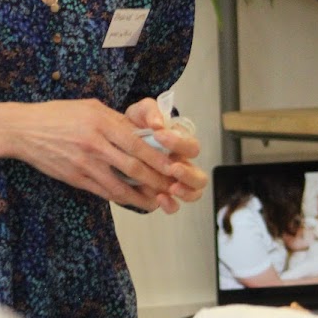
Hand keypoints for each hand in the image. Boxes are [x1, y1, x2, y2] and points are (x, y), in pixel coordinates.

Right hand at [10, 98, 182, 210]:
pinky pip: (103, 191)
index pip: (137, 143)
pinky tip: (132, 200)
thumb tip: (141, 133)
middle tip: (173, 188)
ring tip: (157, 202)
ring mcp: (84, 163)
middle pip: (133, 167)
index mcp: (101, 121)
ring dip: (141, 196)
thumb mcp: (90, 107)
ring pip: (119, 185)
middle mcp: (94, 143)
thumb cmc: (59, 115)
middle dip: (156, 180)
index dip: (158, 158)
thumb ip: (115, 120)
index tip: (174, 166)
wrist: (24, 130)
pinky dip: (120, 198)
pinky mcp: (75, 178)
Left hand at [123, 98, 206, 214]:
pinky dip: (170, 204)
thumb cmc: (135, 125)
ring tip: (171, 188)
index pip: (191, 146)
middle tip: (172, 168)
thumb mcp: (140, 113)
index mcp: (181, 145)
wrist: (117, 140)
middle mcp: (183, 164)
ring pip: (194, 192)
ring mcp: (175, 182)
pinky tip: (159, 198)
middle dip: (188, 173)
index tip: (159, 135)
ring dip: (185, 191)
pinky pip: (174, 205)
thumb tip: (158, 123)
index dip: (179, 142)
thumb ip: (150, 111)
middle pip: (200, 176)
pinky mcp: (163, 194)